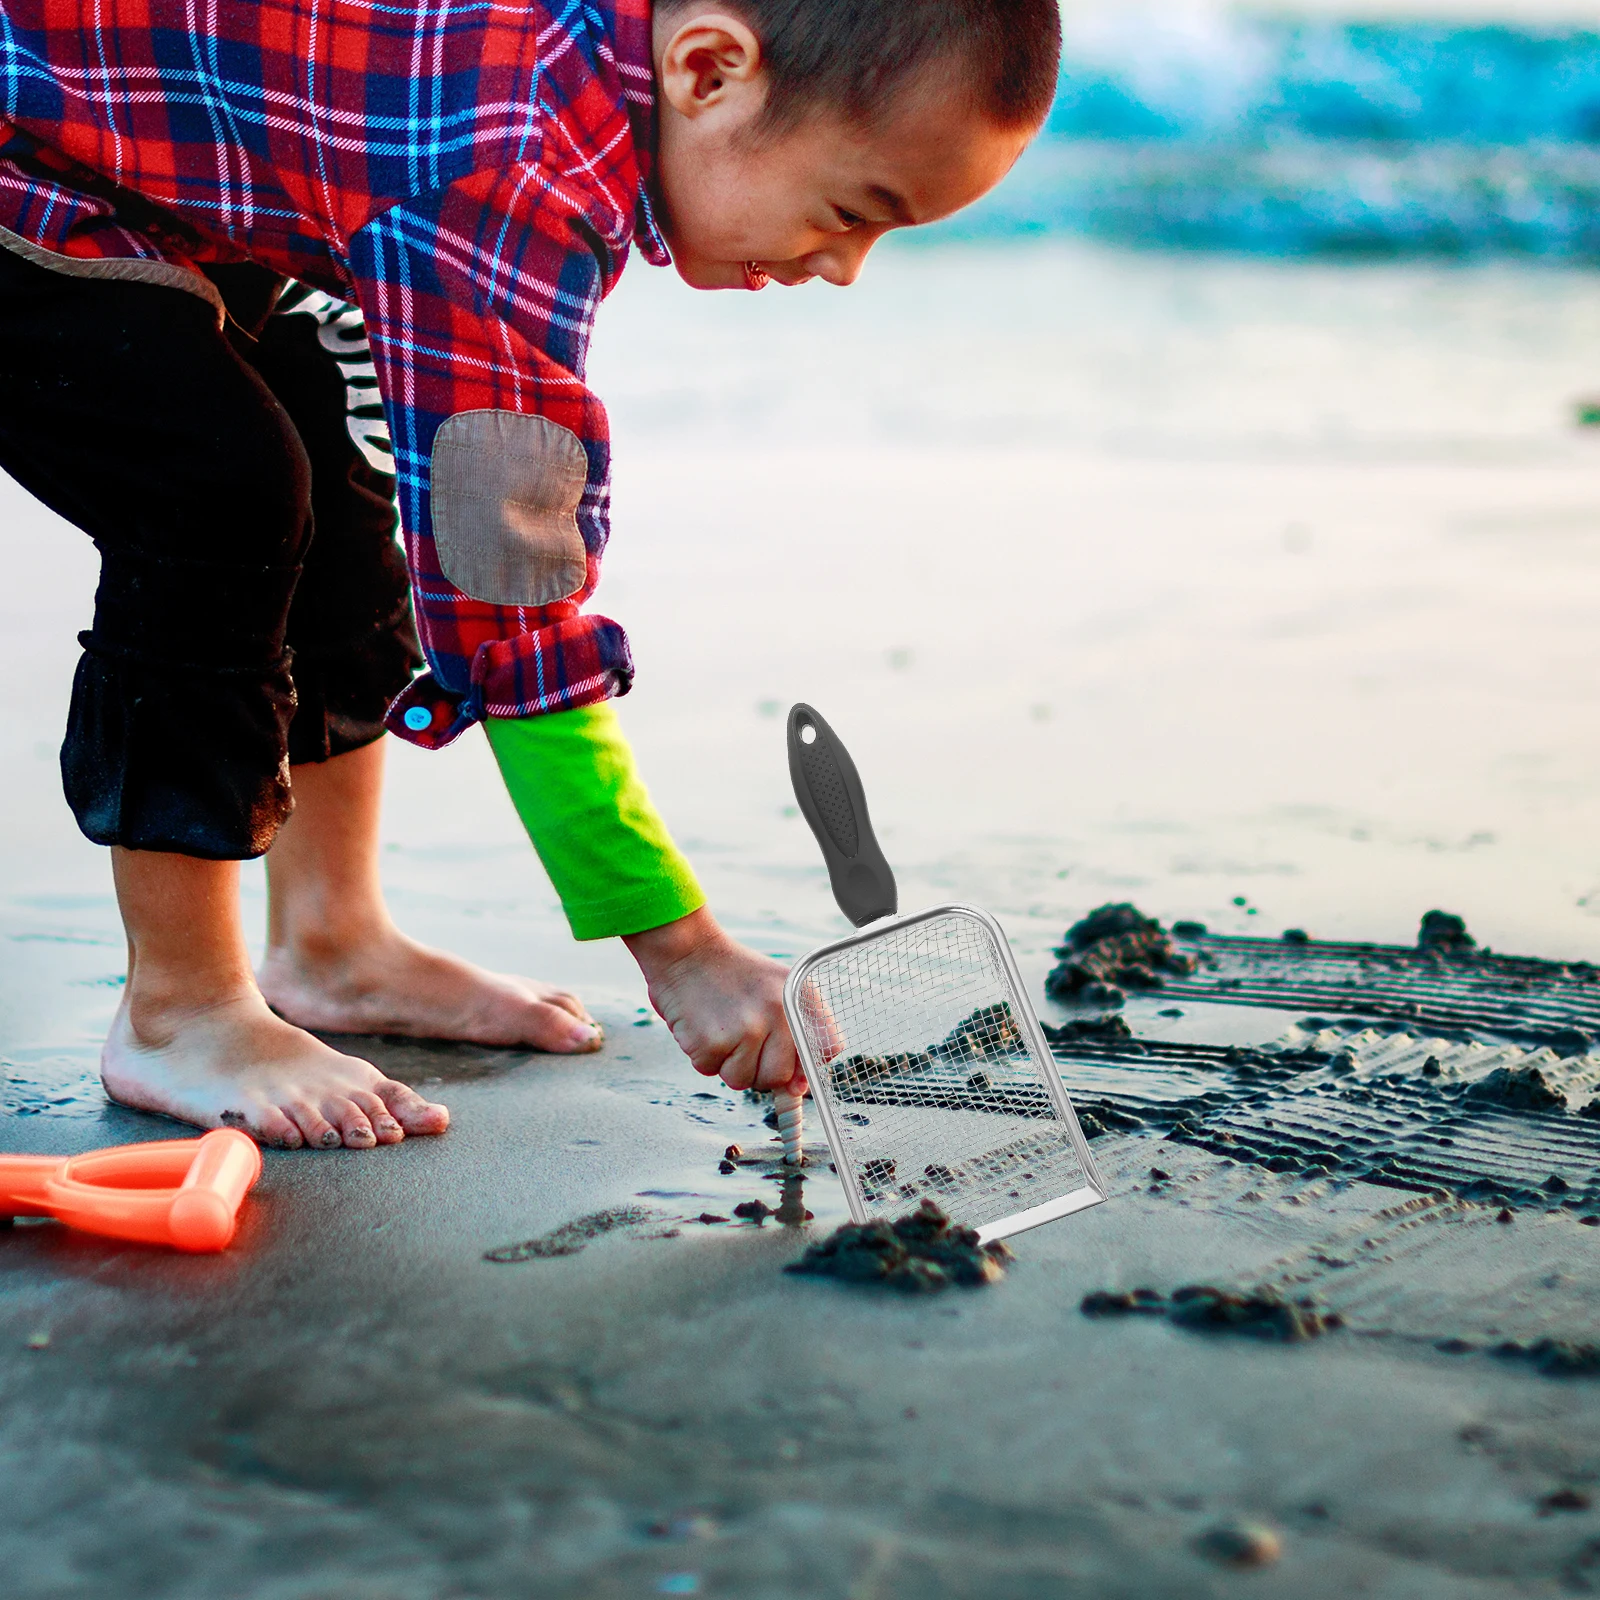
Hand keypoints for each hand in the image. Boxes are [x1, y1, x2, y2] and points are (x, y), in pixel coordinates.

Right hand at [623, 907, 804, 1096]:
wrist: (686, 950)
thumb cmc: (730, 974)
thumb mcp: (777, 988)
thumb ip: (796, 1035)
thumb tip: (798, 1089)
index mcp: (801, 997)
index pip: (826, 1049)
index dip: (807, 1067)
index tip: (790, 1065)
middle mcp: (780, 1013)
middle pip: (779, 1077)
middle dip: (757, 1067)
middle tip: (741, 1036)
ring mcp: (747, 1029)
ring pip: (743, 1081)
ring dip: (727, 1064)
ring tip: (721, 1028)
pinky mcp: (713, 1042)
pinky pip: (711, 1072)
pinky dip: (703, 1057)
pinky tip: (703, 1027)